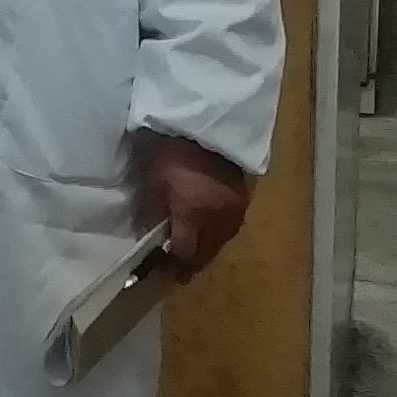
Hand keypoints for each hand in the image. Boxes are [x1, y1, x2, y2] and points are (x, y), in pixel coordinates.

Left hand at [133, 133, 251, 280]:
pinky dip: (218, 236)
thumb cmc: (172, 150)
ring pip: (221, 243)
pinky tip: (209, 235)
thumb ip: (152, 211)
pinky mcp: (244, 200)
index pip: (184, 253)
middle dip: (191, 265)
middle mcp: (217, 219)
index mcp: (194, 214)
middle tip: (178, 273)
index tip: (161, 271)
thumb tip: (153, 235)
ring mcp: (234, 211)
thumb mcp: (152, 179)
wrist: (207, 124)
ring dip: (206, 252)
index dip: (172, 265)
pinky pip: (230, 229)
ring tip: (193, 256)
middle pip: (205, 253)